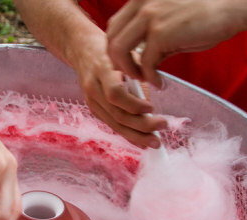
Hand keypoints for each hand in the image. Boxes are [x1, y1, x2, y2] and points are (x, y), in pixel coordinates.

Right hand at [70, 34, 166, 148]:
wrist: (83, 50)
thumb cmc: (111, 49)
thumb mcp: (127, 54)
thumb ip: (140, 74)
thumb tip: (153, 103)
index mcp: (102, 70)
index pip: (115, 94)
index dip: (134, 104)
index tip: (152, 107)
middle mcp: (93, 88)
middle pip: (117, 114)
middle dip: (142, 125)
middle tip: (163, 127)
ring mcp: (91, 101)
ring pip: (115, 124)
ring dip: (137, 135)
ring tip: (155, 142)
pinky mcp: (94, 109)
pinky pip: (112, 125)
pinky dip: (128, 134)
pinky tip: (142, 141)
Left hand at [106, 0, 239, 87]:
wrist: (233, 6)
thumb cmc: (207, 13)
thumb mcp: (170, 19)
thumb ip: (151, 34)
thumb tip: (141, 59)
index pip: (114, 26)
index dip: (115, 48)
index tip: (127, 63)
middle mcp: (141, 4)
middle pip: (112, 39)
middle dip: (118, 62)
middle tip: (133, 75)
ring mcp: (149, 17)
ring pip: (120, 51)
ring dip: (129, 70)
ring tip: (144, 79)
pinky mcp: (161, 33)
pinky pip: (144, 63)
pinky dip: (150, 78)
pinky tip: (160, 82)